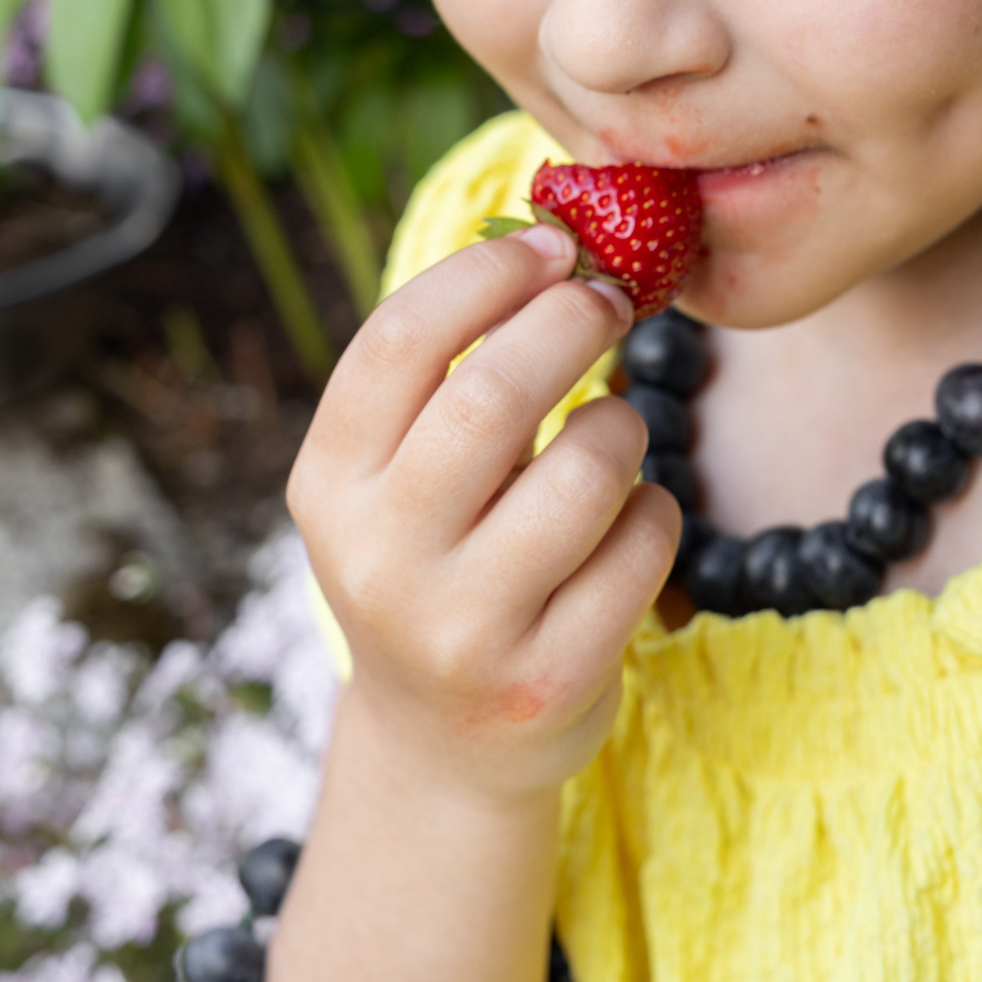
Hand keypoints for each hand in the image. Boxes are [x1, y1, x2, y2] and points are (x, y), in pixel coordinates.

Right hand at [287, 223, 681, 802]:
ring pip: (586, 470)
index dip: (485, 275)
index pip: (397, 343)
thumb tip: (548, 237)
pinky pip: (642, 546)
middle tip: (609, 301)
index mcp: (327, 486)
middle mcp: (378, 560)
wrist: (445, 744)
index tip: (552, 245)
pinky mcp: (547, 680)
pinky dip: (654, 510)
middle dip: (571, 323)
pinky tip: (627, 520)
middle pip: (491, 394)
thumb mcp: (396, 478)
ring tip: (611, 431)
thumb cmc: (437, 560)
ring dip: (621, 425)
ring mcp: (461, 630)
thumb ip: (442, 376)